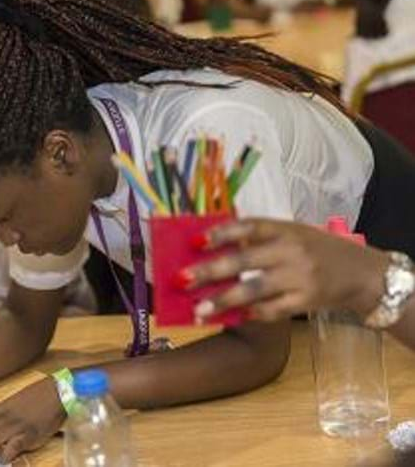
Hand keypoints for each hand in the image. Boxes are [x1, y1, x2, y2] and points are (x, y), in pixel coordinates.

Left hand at [183, 219, 389, 321]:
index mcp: (284, 230)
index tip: (196, 241)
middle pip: (244, 262)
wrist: (361, 273)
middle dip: (210, 272)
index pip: (249, 227)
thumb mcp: (292, 233)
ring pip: (253, 291)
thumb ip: (259, 237)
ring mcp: (299, 279)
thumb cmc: (316, 250)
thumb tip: (212, 247)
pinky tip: (230, 317)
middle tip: (182, 280)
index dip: (221, 233)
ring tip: (198, 310)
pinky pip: (270, 311)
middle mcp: (290, 252)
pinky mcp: (305, 302)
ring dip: (222, 301)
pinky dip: (249, 314)